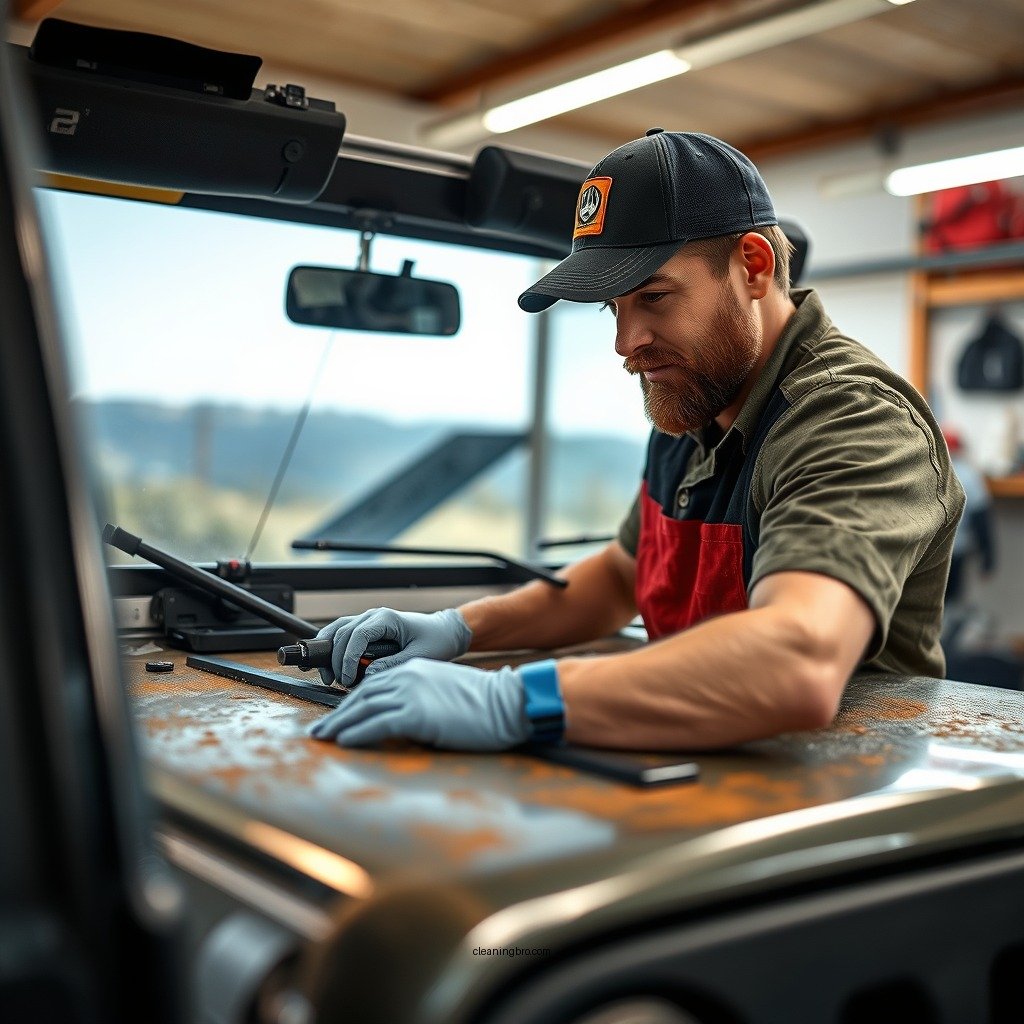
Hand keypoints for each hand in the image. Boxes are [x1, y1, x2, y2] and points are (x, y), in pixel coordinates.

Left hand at [308, 658, 528, 750]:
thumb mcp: (444, 690)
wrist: (505, 702)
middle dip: (339, 714)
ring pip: (364, 709)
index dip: (351, 702)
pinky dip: (358, 733)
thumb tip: (404, 715)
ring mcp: (410, 694)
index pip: (372, 684)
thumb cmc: (482, 702)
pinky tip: (345, 742)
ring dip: (340, 724)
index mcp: (413, 669)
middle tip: (321, 730)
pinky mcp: (416, 714)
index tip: (339, 716)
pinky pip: (377, 724)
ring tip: (325, 738)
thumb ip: (420, 696)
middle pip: (361, 695)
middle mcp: (406, 677)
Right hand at [314, 607, 470, 687]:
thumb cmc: (436, 641)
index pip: (357, 635)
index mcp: (386, 619)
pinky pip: (343, 633)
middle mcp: (374, 615)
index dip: (347, 658)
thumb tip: (365, 675)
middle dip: (335, 660)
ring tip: (329, 677)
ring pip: (337, 630)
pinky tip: (329, 665)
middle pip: (342, 633)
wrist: (445, 631)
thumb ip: (392, 665)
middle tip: (338, 683)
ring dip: (329, 652)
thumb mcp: (418, 656)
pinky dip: (333, 647)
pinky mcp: (367, 628)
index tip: (347, 679)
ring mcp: (368, 620)